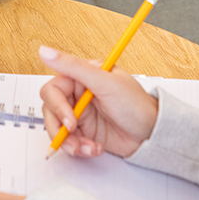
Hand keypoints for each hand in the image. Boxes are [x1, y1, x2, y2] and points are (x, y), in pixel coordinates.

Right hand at [39, 46, 158, 159]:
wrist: (153, 135)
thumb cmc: (136, 105)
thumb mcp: (105, 83)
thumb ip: (73, 66)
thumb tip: (45, 51)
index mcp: (82, 76)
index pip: (53, 88)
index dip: (58, 105)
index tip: (70, 119)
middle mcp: (79, 94)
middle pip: (51, 110)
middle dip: (60, 127)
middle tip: (74, 135)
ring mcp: (81, 114)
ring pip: (57, 128)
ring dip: (69, 141)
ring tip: (86, 147)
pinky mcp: (85, 132)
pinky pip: (69, 141)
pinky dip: (79, 148)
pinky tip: (94, 148)